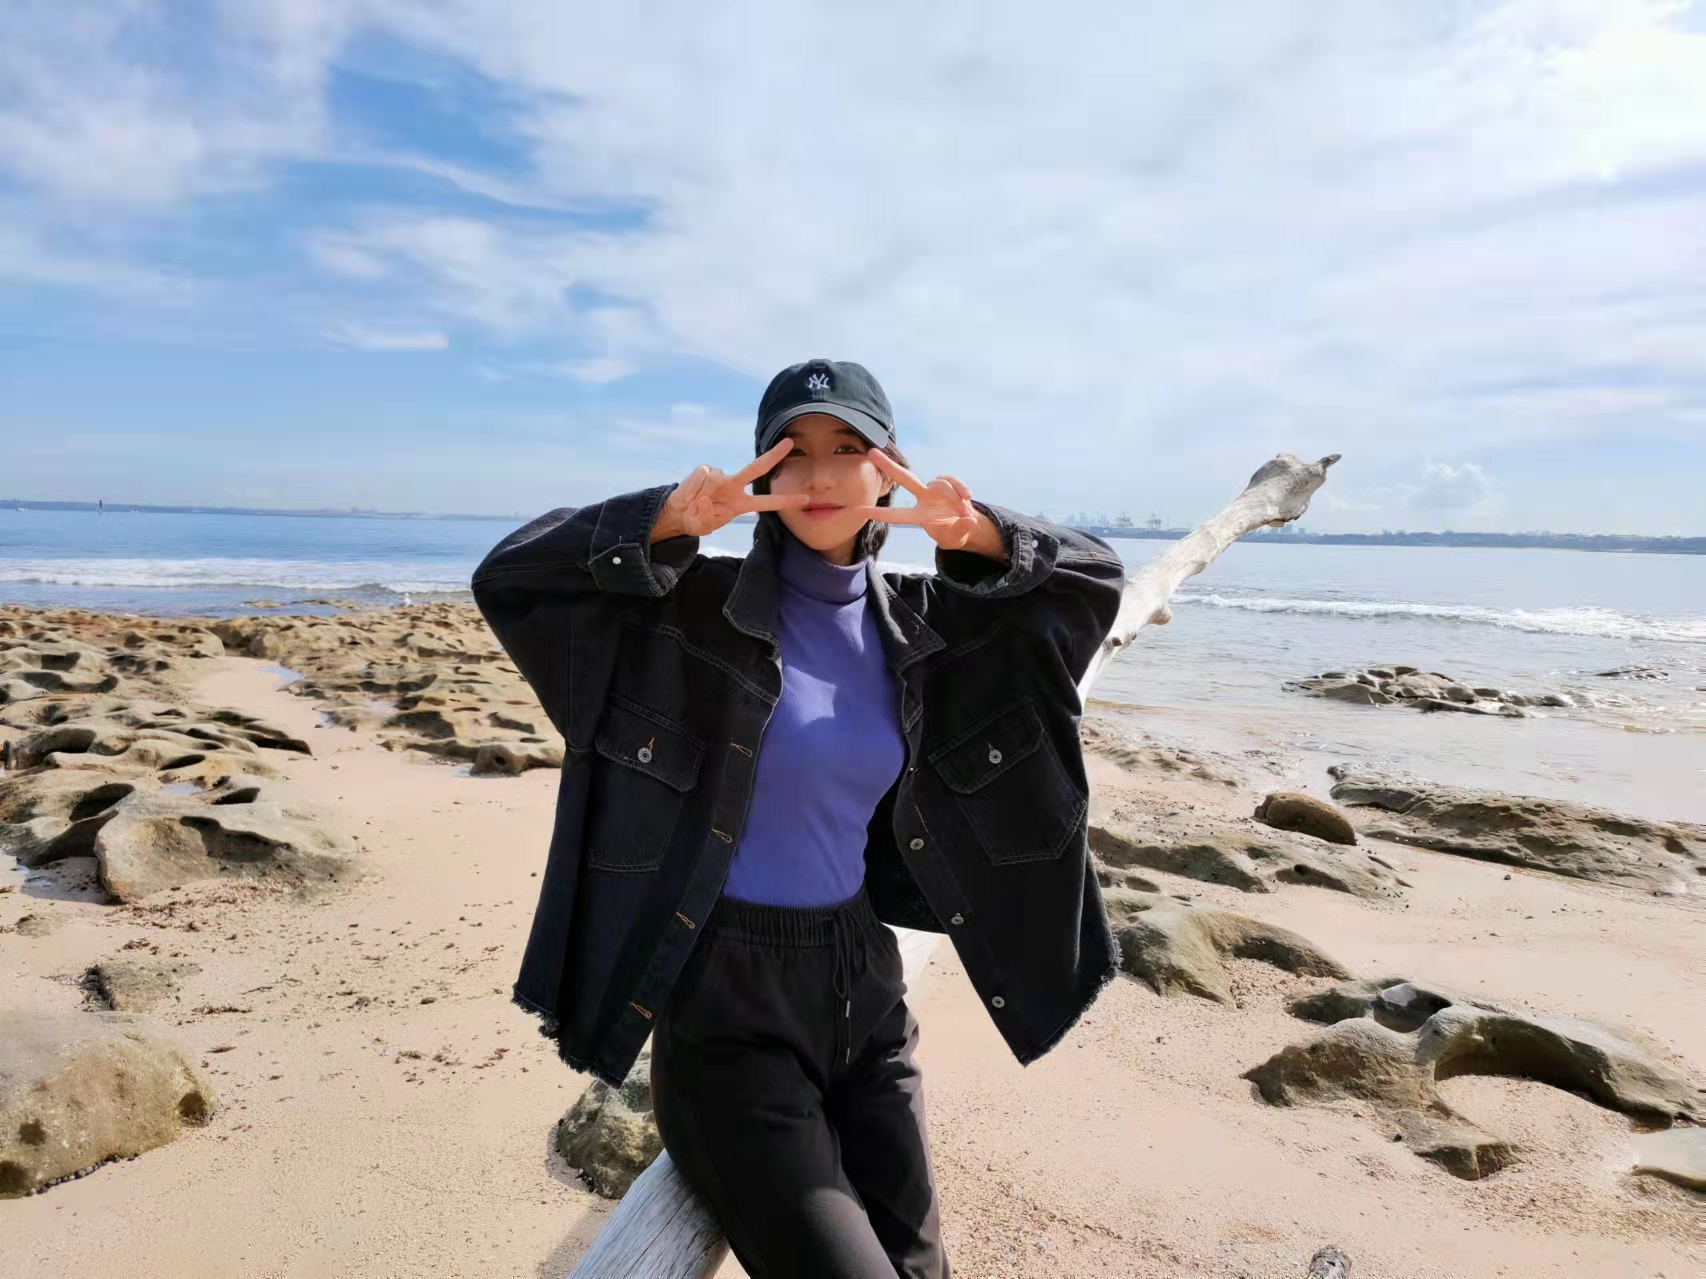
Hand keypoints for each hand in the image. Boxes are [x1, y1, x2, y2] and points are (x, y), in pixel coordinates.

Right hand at [652, 441, 810, 541]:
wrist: (678, 513)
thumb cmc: (696, 520)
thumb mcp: (702, 527)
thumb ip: (706, 517)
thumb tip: (706, 499)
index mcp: (740, 504)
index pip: (767, 502)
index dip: (785, 501)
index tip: (805, 498)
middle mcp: (734, 487)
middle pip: (756, 468)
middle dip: (773, 456)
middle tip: (790, 442)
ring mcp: (720, 476)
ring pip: (716, 478)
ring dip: (703, 491)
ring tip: (695, 502)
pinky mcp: (704, 470)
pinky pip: (702, 475)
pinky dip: (694, 486)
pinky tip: (691, 493)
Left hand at [853, 452, 1004, 558]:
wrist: (967, 524)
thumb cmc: (953, 533)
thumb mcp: (955, 538)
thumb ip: (961, 530)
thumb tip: (969, 521)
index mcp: (919, 517)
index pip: (897, 515)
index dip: (881, 513)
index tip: (860, 510)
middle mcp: (923, 499)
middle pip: (904, 478)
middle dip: (888, 466)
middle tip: (871, 452)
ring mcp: (935, 490)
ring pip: (940, 485)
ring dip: (953, 497)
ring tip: (964, 513)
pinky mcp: (950, 484)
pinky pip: (952, 480)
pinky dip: (960, 488)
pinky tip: (968, 498)